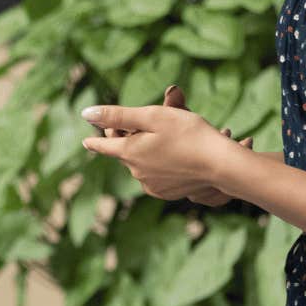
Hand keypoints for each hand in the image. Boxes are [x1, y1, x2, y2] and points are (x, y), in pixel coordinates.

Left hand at [81, 99, 252, 201]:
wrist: (219, 164)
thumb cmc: (188, 133)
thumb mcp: (152, 116)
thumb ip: (118, 115)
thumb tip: (86, 112)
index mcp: (129, 152)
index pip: (104, 145)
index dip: (95, 140)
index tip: (87, 141)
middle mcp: (135, 172)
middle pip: (125, 152)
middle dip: (131, 139)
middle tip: (147, 125)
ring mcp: (150, 185)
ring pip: (140, 164)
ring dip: (146, 152)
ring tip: (168, 140)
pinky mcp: (165, 192)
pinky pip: (154, 176)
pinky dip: (159, 166)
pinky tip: (175, 158)